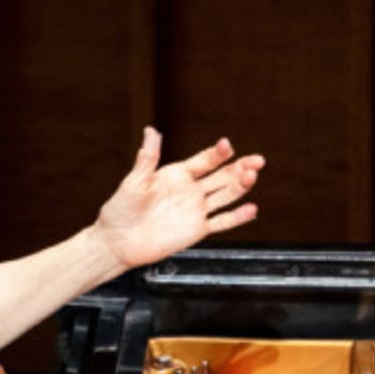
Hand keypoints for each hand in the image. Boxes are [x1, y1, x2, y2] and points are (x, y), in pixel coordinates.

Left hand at [92, 128, 263, 272]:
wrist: (118, 242)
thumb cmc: (121, 210)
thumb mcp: (134, 182)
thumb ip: (147, 158)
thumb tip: (151, 131)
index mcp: (178, 174)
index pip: (204, 160)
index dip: (217, 153)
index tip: (227, 146)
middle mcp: (191, 190)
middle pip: (222, 176)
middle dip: (240, 167)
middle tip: (256, 161)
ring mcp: (196, 210)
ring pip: (225, 195)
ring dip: (241, 186)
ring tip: (253, 176)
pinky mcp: (197, 230)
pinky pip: (221, 223)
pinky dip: (237, 217)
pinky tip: (251, 209)